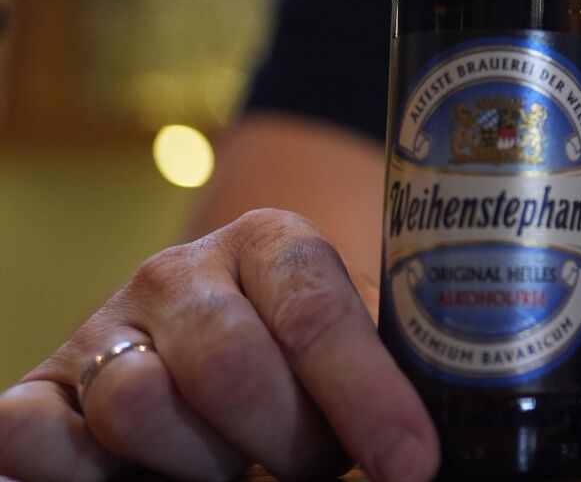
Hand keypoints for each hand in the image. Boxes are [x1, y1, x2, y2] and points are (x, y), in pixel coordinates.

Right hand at [0, 209, 438, 481]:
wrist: (198, 350)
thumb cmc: (294, 363)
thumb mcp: (338, 350)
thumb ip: (375, 374)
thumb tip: (420, 451)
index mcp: (270, 243)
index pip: (317, 311)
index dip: (366, 395)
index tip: (410, 461)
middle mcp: (178, 273)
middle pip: (230, 364)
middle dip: (288, 439)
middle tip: (313, 467)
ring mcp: (102, 325)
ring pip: (140, 402)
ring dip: (203, 462)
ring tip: (234, 465)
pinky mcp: (40, 384)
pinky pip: (38, 432)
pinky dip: (86, 471)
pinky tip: (142, 476)